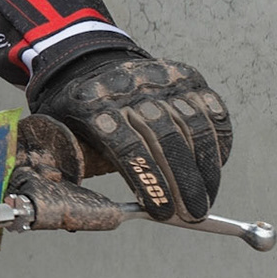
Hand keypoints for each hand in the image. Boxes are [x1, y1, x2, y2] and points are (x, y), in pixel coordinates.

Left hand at [31, 54, 232, 220]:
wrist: (90, 64)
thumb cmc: (78, 111)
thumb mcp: (59, 134)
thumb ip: (68, 169)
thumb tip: (87, 214)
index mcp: (91, 103)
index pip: (125, 145)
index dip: (148, 181)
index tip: (161, 212)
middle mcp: (128, 87)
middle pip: (164, 136)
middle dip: (182, 181)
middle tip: (192, 213)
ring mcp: (159, 79)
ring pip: (193, 124)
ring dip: (204, 167)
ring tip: (205, 198)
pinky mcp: (185, 76)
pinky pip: (211, 111)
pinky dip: (218, 142)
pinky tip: (213, 167)